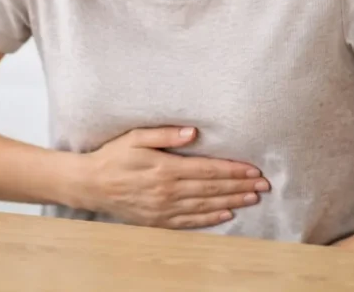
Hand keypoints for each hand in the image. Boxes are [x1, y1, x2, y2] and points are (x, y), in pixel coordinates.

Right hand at [77, 126, 269, 228]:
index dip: (234, 170)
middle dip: (240, 186)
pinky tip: (226, 214)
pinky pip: (191, 221)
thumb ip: (165, 134)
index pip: (208, 170)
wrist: (91, 184)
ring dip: (232, 201)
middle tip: (263, 185)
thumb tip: (194, 132)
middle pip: (212, 189)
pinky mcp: (159, 220)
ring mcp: (164, 209)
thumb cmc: (113, 156)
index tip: (254, 170)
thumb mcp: (135, 137)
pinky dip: (211, 219)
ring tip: (253, 198)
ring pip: (206, 206)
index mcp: (165, 168)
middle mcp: (168, 191)